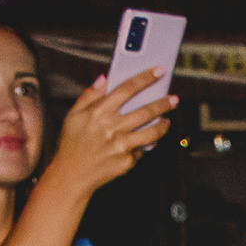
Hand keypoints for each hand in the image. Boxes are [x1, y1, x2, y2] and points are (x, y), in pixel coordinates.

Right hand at [46, 71, 173, 198]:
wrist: (72, 174)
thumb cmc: (72, 143)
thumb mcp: (74, 114)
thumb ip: (90, 95)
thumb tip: (103, 79)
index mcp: (99, 112)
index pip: (127, 89)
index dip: (146, 78)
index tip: (159, 71)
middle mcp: (112, 127)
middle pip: (146, 111)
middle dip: (164, 103)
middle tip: (174, 99)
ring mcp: (121, 145)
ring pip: (151, 132)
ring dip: (163, 125)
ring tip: (167, 121)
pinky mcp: (127, 161)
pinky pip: (141, 150)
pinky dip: (145, 145)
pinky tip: (147, 141)